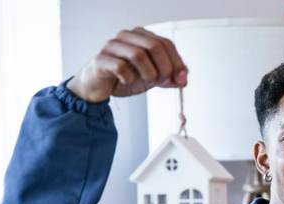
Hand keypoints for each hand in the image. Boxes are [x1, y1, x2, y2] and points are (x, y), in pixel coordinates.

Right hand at [67, 27, 186, 102]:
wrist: (99, 86)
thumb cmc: (125, 77)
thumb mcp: (152, 78)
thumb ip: (169, 78)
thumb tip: (183, 79)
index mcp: (141, 37)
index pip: (166, 43)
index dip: (177, 62)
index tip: (181, 78)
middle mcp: (127, 37)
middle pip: (154, 46)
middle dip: (165, 67)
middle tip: (164, 81)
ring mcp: (113, 46)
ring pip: (138, 54)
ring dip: (149, 73)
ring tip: (148, 81)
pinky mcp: (101, 59)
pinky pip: (121, 66)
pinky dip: (129, 78)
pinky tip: (127, 81)